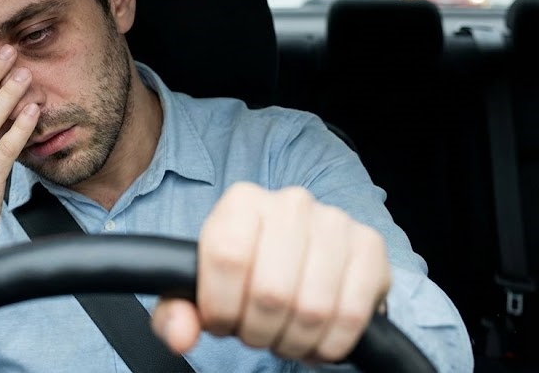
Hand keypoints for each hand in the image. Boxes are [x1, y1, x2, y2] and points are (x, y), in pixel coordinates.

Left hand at [151, 182, 390, 363]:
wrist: (297, 262)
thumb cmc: (243, 277)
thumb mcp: (200, 292)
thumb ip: (176, 313)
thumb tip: (180, 335)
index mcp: (242, 202)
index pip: (227, 258)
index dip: (222, 307)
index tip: (223, 322)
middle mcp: (291, 202)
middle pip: (271, 291)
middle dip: (259, 330)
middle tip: (257, 333)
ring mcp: (335, 221)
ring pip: (312, 308)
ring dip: (294, 340)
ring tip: (284, 336)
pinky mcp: (370, 247)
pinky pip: (352, 315)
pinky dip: (330, 343)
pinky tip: (316, 338)